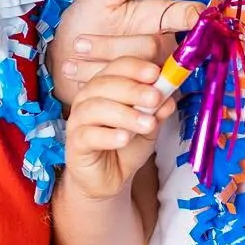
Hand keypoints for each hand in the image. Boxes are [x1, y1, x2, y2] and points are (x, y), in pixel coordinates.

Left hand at [50, 0, 204, 104]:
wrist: (60, 57)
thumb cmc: (85, 23)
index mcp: (157, 19)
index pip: (186, 16)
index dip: (194, 17)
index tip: (196, 16)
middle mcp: (159, 47)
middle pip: (152, 46)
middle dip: (110, 45)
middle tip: (79, 43)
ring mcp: (148, 73)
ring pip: (135, 70)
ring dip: (97, 62)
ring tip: (73, 55)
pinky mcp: (135, 96)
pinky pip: (123, 91)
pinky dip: (92, 79)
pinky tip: (74, 71)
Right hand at [64, 57, 177, 200]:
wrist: (108, 178)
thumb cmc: (126, 145)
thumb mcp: (149, 125)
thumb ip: (158, 110)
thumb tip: (170, 96)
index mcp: (106, 85)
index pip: (118, 66)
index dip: (136, 68)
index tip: (156, 73)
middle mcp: (88, 97)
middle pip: (106, 84)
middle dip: (134, 90)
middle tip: (155, 98)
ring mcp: (78, 119)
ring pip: (97, 108)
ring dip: (126, 114)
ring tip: (148, 124)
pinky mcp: (75, 143)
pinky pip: (89, 134)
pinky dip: (108, 135)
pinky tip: (125, 138)